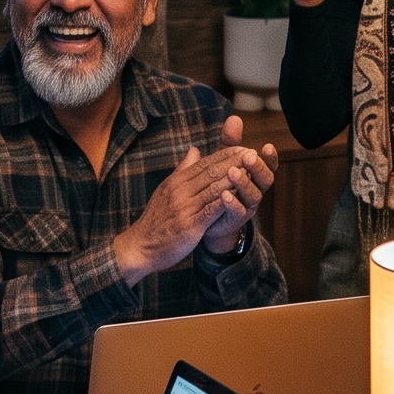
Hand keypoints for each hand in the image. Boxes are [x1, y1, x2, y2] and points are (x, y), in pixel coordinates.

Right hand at [113, 144, 270, 282]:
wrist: (140, 246)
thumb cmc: (156, 219)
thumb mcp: (166, 189)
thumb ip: (183, 170)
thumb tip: (194, 150)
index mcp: (177, 181)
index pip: (205, 163)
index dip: (226, 154)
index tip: (244, 148)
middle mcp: (180, 191)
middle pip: (212, 172)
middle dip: (235, 162)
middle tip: (254, 154)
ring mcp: (184, 208)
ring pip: (214, 189)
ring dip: (234, 179)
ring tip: (252, 172)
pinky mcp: (189, 226)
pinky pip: (210, 211)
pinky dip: (225, 203)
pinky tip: (239, 198)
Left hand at [201, 113, 278, 252]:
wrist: (210, 218)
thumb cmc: (220, 184)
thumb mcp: (224, 161)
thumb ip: (230, 143)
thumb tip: (234, 118)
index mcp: (255, 175)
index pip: (268, 165)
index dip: (270, 157)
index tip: (268, 146)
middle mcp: (256, 190)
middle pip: (266, 179)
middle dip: (258, 166)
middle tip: (249, 156)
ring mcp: (248, 206)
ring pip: (253, 195)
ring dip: (244, 182)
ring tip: (232, 172)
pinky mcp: (236, 219)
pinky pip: (238, 211)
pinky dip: (233, 203)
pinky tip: (224, 195)